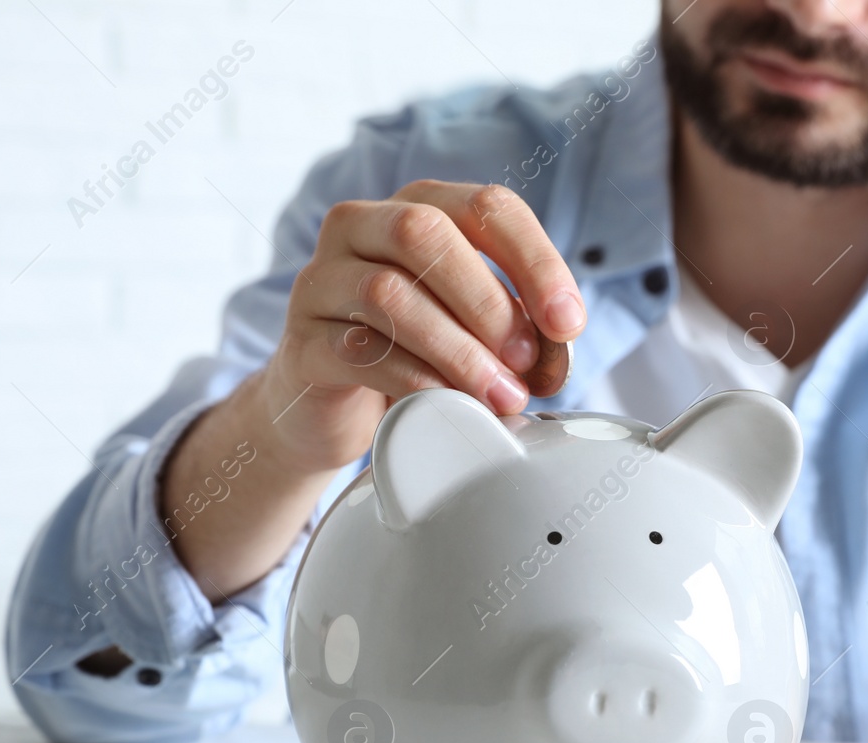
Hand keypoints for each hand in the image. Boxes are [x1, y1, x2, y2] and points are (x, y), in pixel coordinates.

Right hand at [257, 179, 585, 475]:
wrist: (329, 410)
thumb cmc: (409, 354)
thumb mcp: (468, 324)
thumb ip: (512, 320)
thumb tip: (556, 345)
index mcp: (414, 206)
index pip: (485, 206)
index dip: (535, 261)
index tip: (567, 323)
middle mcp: (358, 228)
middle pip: (424, 233)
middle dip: (488, 302)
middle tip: (524, 361)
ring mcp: (320, 282)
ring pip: (388, 293)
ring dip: (457, 349)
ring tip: (499, 394)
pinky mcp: (301, 343)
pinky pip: (358, 352)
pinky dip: (416, 380)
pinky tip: (448, 405)